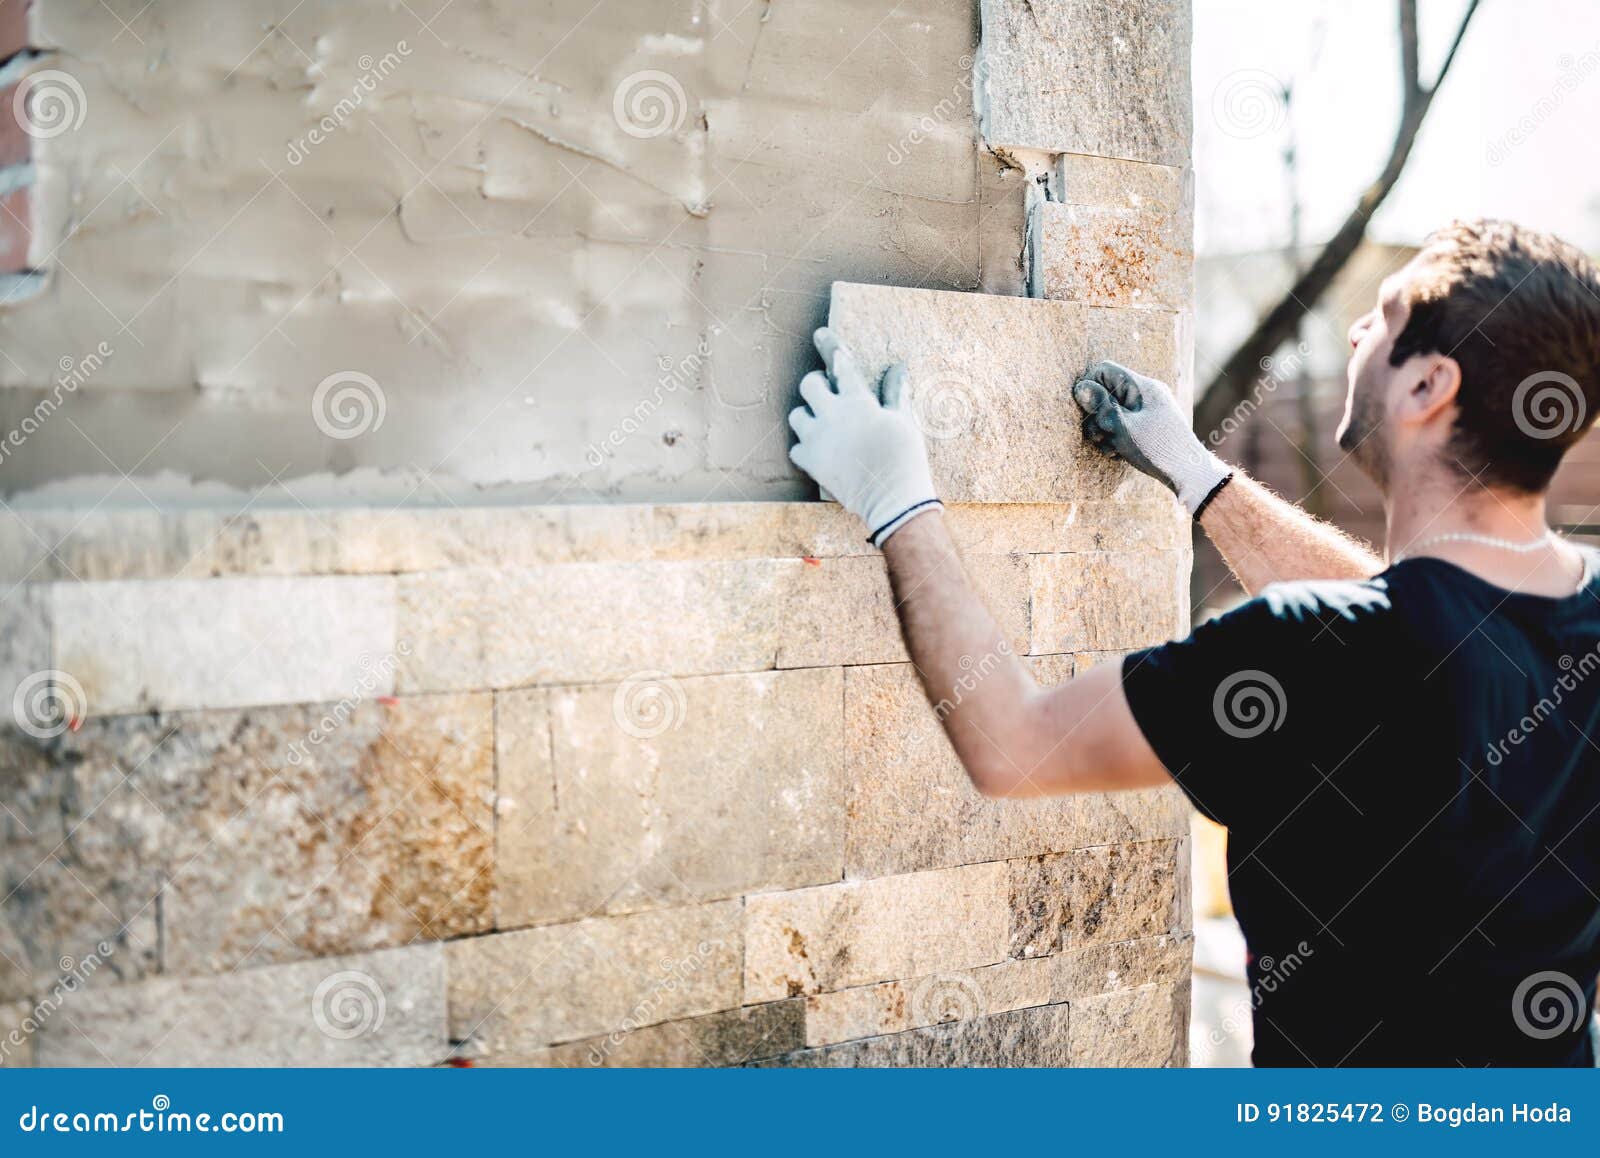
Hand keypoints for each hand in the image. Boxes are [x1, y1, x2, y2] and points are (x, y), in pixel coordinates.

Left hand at [788, 328, 940, 545]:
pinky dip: (805, 446)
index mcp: (857, 401)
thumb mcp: (903, 421)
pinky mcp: (810, 462)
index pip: (840, 364)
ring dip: (808, 415)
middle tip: (827, 392)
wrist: (892, 498)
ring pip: (798, 415)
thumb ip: (895, 393)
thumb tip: (899, 367)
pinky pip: (796, 446)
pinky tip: (820, 450)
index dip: (830, 346)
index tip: (821, 334)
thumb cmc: (904, 458)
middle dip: (817, 384)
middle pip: (809, 385)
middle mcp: (832, 415)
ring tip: (824, 424)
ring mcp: (818, 439)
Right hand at [1072, 361, 1230, 515]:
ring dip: (1105, 431)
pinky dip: (1117, 438)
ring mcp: (1149, 409)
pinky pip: (1124, 424)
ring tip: (1112, 448)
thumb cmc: (1157, 448)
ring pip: (1113, 412)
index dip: (1090, 387)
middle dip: (1097, 416)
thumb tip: (1080, 387)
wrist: (1189, 473)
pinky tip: (1120, 453)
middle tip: (1102, 436)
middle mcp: (1146, 393)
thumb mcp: (1123, 427)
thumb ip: (1101, 406)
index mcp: (1142, 386)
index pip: (1105, 370)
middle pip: (1107, 393)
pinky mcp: (1149, 425)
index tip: (1087, 411)